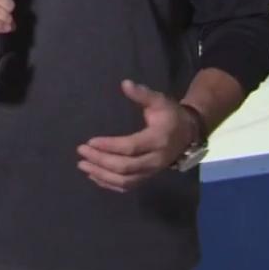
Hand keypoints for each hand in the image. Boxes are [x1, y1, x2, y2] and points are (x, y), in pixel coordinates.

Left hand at [76, 80, 195, 192]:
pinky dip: (109, 183)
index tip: (90, 141)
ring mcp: (151, 171)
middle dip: (101, 160)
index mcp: (158, 140)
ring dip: (101, 174)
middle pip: (125, 167)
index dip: (110, 146)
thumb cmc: (169, 115)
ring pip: (125, 180)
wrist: (187, 134)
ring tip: (82, 165)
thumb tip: (125, 83)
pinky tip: (94, 176)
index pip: (130, 147)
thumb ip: (143, 94)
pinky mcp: (147, 177)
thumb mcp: (159, 101)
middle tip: (82, 150)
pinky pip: (127, 186)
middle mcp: (155, 160)